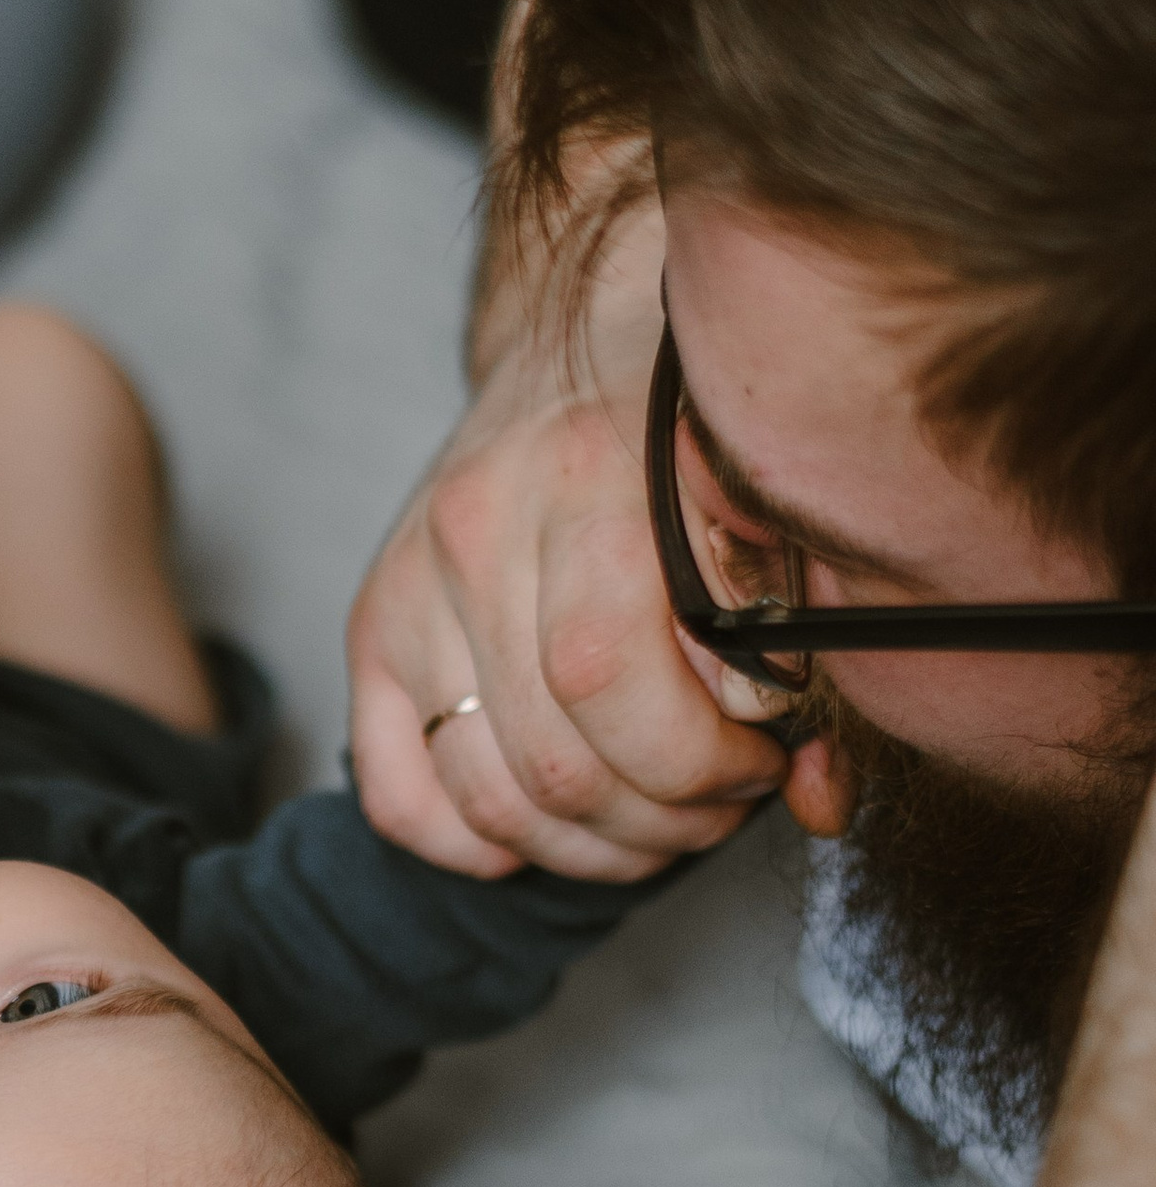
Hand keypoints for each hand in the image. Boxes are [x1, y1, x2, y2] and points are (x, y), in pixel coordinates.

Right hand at [347, 181, 790, 880]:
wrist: (592, 337)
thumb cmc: (697, 432)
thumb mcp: (779, 507)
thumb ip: (809, 642)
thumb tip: (815, 795)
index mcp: (585, 475)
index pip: (608, 683)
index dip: (698, 766)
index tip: (760, 762)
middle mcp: (477, 525)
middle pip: (552, 762)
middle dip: (663, 820)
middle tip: (719, 800)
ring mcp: (410, 582)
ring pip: (488, 798)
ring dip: (590, 848)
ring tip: (655, 818)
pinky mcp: (372, 628)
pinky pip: (404, 798)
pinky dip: (481, 844)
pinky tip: (553, 819)